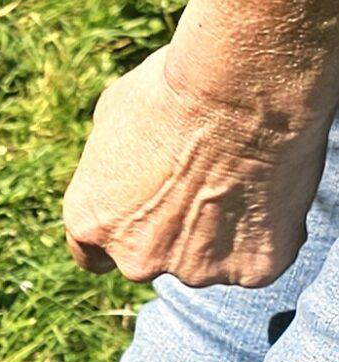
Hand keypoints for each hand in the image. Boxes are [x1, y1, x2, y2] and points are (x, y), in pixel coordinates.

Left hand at [62, 43, 334, 287]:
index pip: (93, 255)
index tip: (139, 223)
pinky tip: (271, 194)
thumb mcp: (112, 115)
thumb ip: (112, 161)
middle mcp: (136, 259)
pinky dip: (267, 236)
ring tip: (241, 182)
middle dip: (173, 235)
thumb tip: (120, 163)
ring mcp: (195, 270)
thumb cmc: (173, 90)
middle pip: (153, 258)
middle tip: (204, 189)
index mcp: (91, 223)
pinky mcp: (252, 271)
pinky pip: (258, 259)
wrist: (241, 90)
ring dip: (222, 236)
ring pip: (209, 261)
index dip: (120, 236)